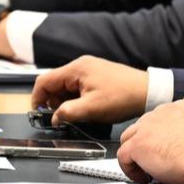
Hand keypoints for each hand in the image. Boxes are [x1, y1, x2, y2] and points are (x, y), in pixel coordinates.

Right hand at [30, 56, 148, 124]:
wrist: (147, 92)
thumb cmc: (123, 96)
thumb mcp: (91, 109)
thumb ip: (67, 113)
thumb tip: (54, 118)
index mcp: (76, 69)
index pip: (44, 81)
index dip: (37, 98)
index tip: (37, 113)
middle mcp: (81, 66)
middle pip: (54, 84)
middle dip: (53, 102)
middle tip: (59, 118)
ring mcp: (89, 70)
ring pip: (66, 87)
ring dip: (65, 102)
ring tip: (75, 115)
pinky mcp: (97, 77)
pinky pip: (78, 88)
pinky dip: (76, 99)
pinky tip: (85, 110)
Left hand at [116, 101, 183, 183]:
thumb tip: (176, 147)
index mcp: (179, 107)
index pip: (160, 119)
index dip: (159, 137)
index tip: (162, 149)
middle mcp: (161, 112)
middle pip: (142, 127)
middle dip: (145, 144)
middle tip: (154, 161)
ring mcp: (147, 127)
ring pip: (129, 138)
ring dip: (135, 155)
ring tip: (146, 170)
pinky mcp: (138, 144)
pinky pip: (123, 156)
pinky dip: (131, 169)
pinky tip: (143, 177)